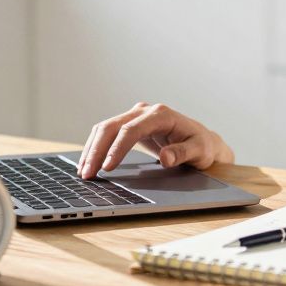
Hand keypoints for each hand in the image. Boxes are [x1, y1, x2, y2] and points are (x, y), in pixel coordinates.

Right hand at [78, 102, 233, 179]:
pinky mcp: (130, 125)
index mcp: (161, 115)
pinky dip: (95, 147)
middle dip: (97, 150)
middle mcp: (145, 112)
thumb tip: (166, 157)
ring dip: (92, 149)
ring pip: (105, 128)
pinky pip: (107, 133)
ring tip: (84, 171)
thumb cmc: (202, 146)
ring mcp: (136, 116)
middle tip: (87, 173)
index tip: (107, 167)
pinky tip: (89, 162)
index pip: (131, 130)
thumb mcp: (199, 151)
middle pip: (112, 126)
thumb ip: (183, 153)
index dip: (117, 149)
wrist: (202, 141)